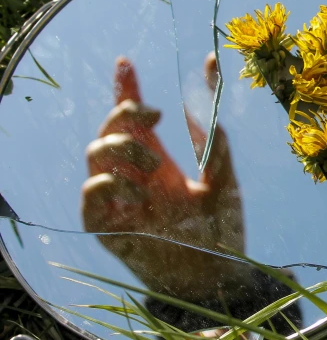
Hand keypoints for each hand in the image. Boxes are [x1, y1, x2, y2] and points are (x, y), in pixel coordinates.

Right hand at [81, 55, 244, 301]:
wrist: (219, 277)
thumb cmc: (222, 229)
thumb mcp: (223, 176)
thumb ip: (213, 138)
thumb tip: (206, 92)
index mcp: (159, 161)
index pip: (132, 119)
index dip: (124, 89)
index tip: (125, 62)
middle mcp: (135, 176)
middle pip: (109, 129)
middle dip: (125, 112)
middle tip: (157, 117)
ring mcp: (121, 201)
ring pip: (95, 156)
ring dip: (121, 147)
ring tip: (155, 164)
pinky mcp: (110, 228)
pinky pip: (90, 196)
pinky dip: (108, 183)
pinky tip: (138, 191)